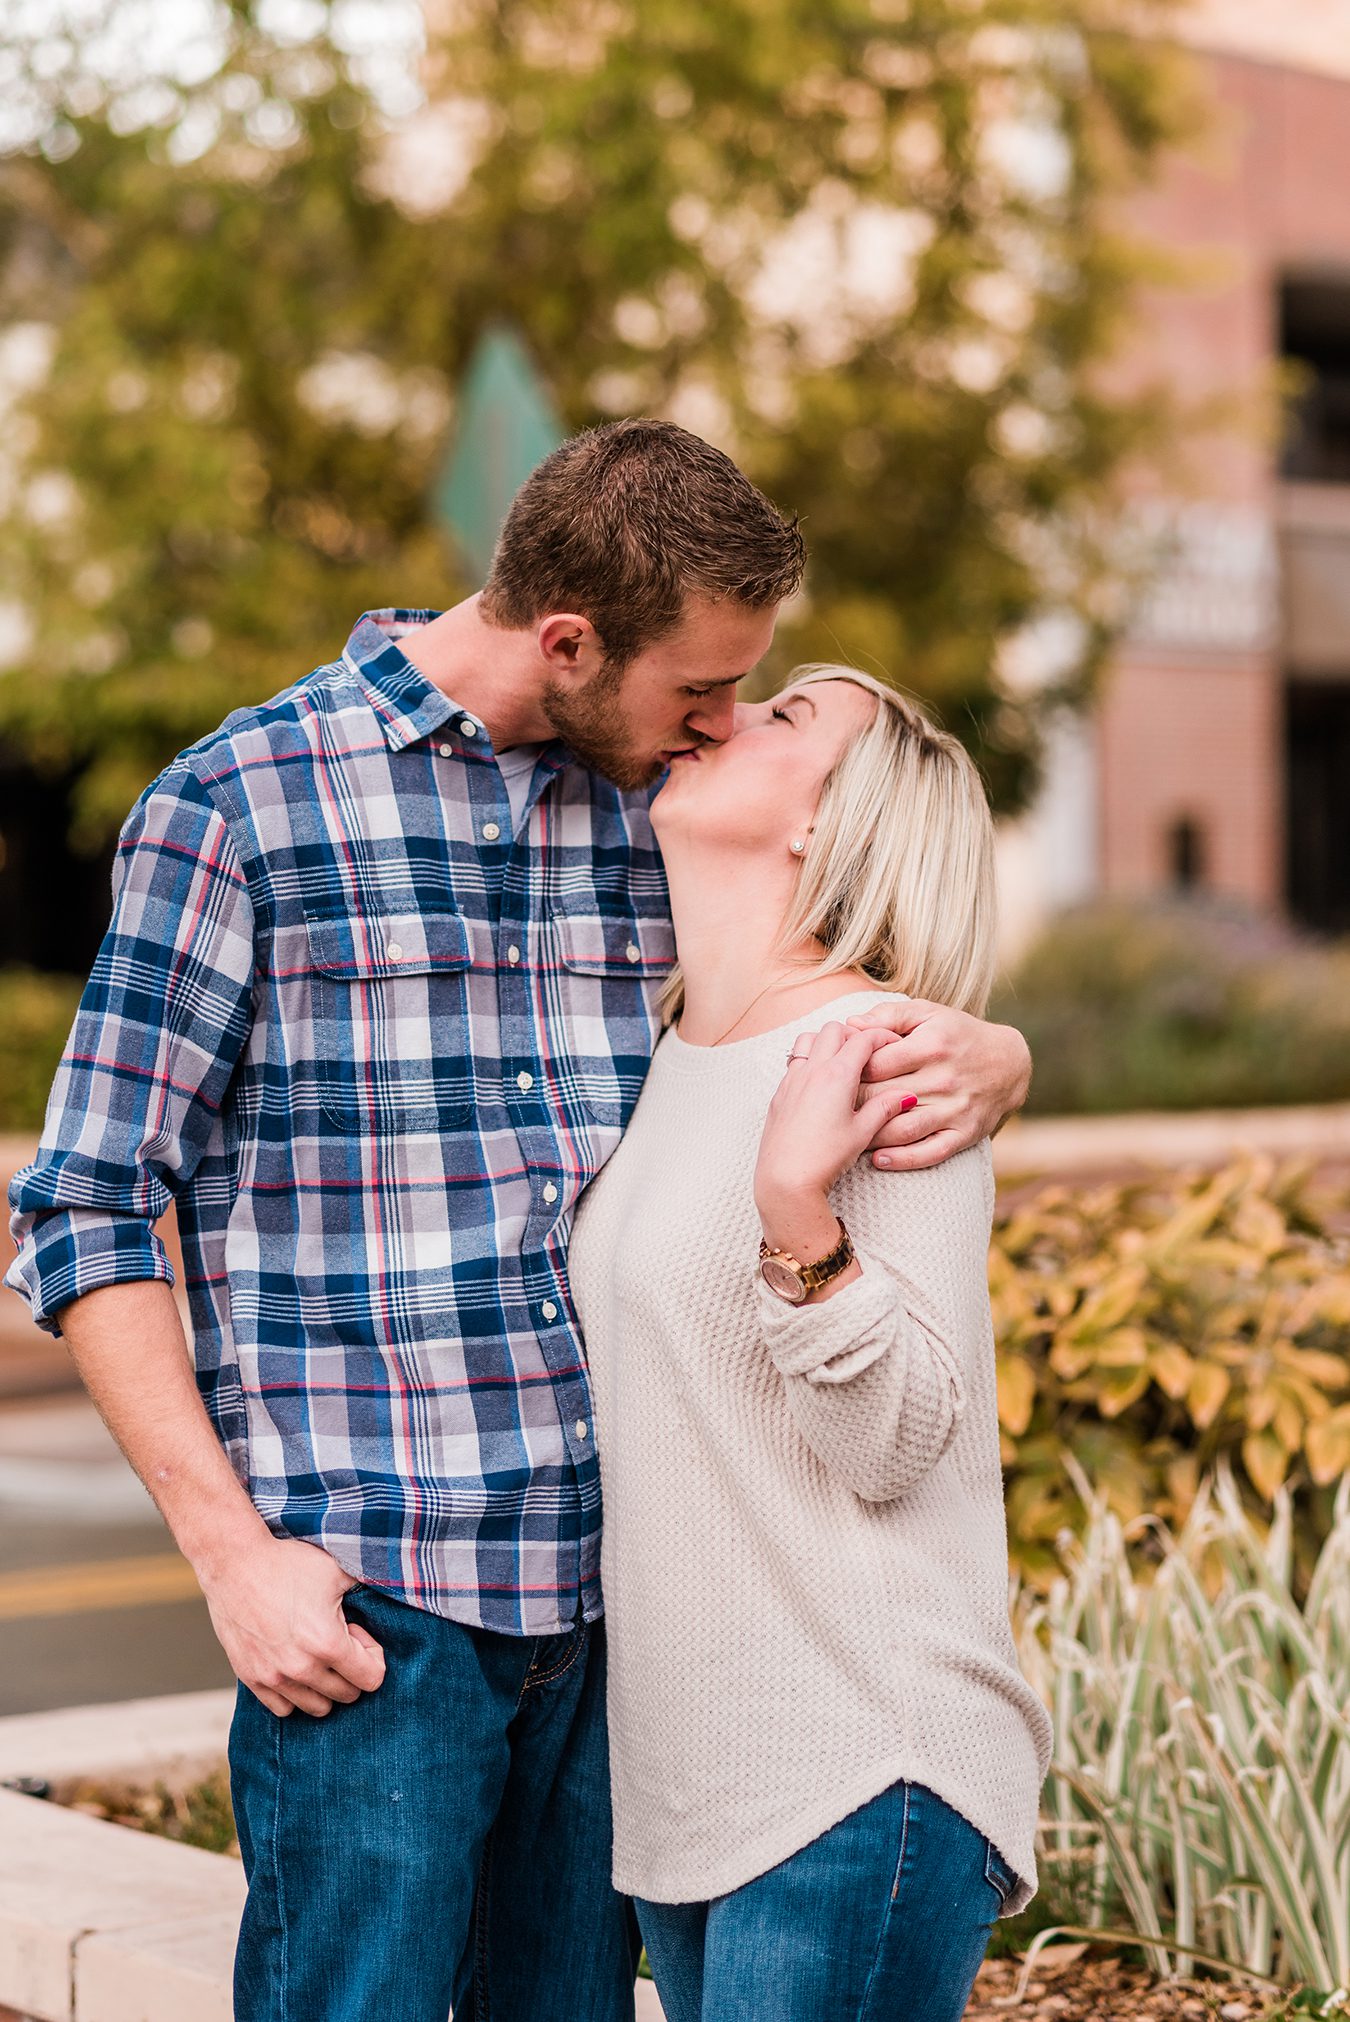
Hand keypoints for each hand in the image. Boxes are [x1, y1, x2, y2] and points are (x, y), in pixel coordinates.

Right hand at [197, 1534, 385, 1718]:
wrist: (235, 1563)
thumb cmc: (287, 1563)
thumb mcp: (337, 1571)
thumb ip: (367, 1590)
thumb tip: (389, 1597)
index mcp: (328, 1644)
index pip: (372, 1679)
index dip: (372, 1655)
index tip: (357, 1633)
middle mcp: (301, 1668)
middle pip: (347, 1695)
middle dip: (351, 1670)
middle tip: (337, 1639)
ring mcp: (273, 1677)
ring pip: (316, 1708)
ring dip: (325, 1687)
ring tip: (316, 1654)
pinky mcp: (251, 1678)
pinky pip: (283, 1709)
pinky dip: (295, 1695)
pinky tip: (294, 1666)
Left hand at [755, 1022, 911, 1216]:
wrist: (786, 1178)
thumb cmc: (825, 1157)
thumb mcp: (862, 1133)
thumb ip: (884, 1108)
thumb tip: (904, 1095)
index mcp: (837, 1075)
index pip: (863, 1039)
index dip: (882, 1036)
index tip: (892, 1044)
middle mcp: (812, 1070)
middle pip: (834, 1030)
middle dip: (854, 1034)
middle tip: (868, 1052)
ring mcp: (792, 1079)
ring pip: (809, 1039)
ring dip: (827, 1042)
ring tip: (842, 1061)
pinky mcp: (780, 1093)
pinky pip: (795, 1061)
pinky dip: (810, 1059)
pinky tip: (821, 1082)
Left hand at [848, 999, 1031, 1170]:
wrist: (1009, 1063)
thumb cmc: (958, 1034)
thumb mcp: (928, 1013)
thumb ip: (888, 1015)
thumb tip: (850, 1024)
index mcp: (930, 1046)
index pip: (875, 1062)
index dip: (849, 1069)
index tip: (835, 1073)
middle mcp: (943, 1079)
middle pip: (883, 1097)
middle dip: (853, 1104)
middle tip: (832, 1108)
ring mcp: (955, 1109)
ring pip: (902, 1129)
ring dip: (871, 1137)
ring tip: (848, 1136)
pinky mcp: (964, 1133)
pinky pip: (930, 1152)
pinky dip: (903, 1159)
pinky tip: (879, 1159)